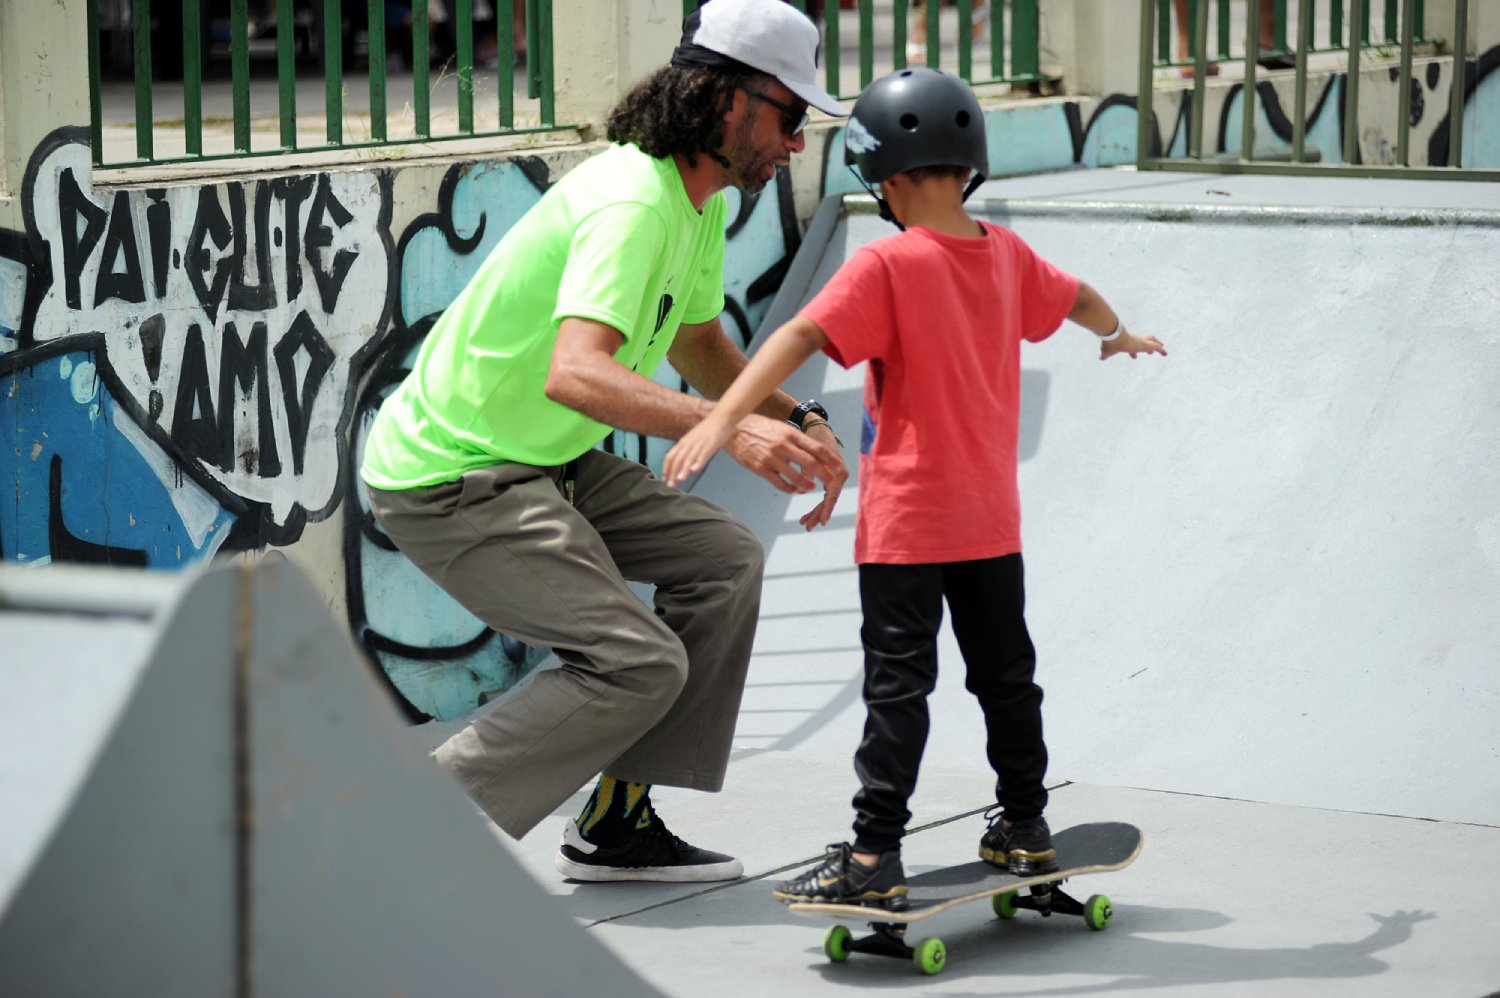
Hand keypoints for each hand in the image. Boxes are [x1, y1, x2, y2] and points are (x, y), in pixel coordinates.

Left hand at [663, 418, 734, 486]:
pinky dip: (698, 462)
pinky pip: (703, 454)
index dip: (666, 468)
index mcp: (684, 442)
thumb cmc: (708, 430)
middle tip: (671, 485)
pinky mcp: (710, 444)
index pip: (670, 456)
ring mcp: (699, 444)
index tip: (665, 479)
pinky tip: (695, 470)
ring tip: (680, 479)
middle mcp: (689, 443)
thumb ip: (687, 450)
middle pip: (677, 459)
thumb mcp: (693, 439)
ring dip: (683, 469)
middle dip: (673, 473)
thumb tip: (681, 463)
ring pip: (689, 458)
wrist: (721, 418)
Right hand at [725, 413, 843, 496]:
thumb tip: (812, 450)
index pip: (817, 448)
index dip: (830, 459)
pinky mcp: (760, 468)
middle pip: (810, 463)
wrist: (732, 429)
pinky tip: (793, 489)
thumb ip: (795, 439)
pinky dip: (789, 488)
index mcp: (790, 434)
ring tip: (810, 488)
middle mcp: (783, 445)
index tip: (839, 467)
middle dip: (824, 475)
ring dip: (806, 485)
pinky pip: (779, 483)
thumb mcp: (780, 427)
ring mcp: (771, 458)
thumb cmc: (758, 427)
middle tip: (831, 483)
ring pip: (795, 476)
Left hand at [796, 422, 847, 530]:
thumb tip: (801, 491)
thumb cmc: (813, 439)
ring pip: (826, 500)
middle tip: (807, 526)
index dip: (825, 508)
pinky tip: (806, 516)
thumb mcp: (809, 455)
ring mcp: (836, 477)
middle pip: (830, 500)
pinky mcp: (830, 478)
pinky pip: (824, 495)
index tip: (820, 521)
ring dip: (816, 512)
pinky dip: (816, 505)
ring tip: (804, 523)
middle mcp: (839, 476)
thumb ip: (806, 471)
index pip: (832, 495)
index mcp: (838, 471)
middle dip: (818, 513)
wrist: (817, 427)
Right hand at [1101, 330, 1166, 360]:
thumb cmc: (1110, 343)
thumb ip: (1105, 354)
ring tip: (1163, 349)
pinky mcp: (1144, 344)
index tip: (1134, 357)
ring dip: (1157, 346)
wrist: (1114, 336)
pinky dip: (1161, 350)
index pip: (1131, 347)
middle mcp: (1134, 340)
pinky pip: (1156, 347)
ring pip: (1152, 342)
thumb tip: (1101, 358)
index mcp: (1126, 342)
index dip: (1133, 353)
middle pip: (1144, 342)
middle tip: (1151, 352)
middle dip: (1148, 346)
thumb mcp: (1107, 351)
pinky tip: (1165, 353)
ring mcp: (1140, 342)